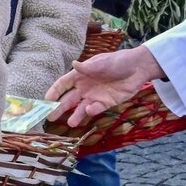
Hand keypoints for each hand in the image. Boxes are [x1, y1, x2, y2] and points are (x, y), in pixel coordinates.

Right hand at [46, 45, 165, 126]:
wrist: (139, 68)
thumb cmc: (119, 61)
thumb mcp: (103, 62)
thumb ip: (88, 67)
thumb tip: (74, 64)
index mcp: (80, 76)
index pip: (63, 85)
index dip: (54, 92)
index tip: (46, 100)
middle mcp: (84, 88)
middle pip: (67, 99)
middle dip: (59, 108)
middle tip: (50, 117)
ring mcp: (94, 96)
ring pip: (80, 108)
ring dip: (75, 115)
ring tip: (70, 123)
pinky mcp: (105, 103)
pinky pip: (96, 109)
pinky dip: (92, 111)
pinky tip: (89, 111)